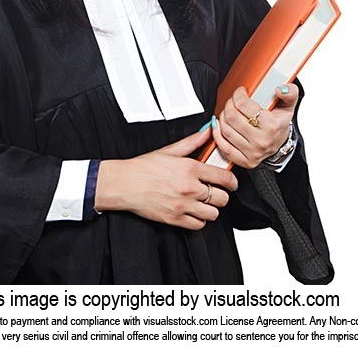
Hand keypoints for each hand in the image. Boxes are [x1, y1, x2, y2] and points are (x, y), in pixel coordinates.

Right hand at [95, 128, 237, 229]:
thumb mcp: (170, 150)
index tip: (231, 183)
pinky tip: (194, 212)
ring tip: (204, 203)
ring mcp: (183, 205)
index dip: (232, 182)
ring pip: (213, 214)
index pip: (225, 178)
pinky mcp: (175, 219)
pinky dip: (199, 220)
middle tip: (215, 192)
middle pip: (222, 198)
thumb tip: (207, 132)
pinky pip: (199, 225)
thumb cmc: (144, 167)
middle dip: (221, 195)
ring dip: (211, 209)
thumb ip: (192, 141)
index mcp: (191, 169)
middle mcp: (190, 188)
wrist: (124, 184)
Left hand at [212, 84, 297, 168]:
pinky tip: (219, 125)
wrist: (279, 145)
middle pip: (232, 117)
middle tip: (233, 102)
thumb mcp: (288, 106)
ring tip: (228, 112)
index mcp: (272, 126)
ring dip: (223, 117)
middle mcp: (262, 141)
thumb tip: (280, 89)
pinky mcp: (245, 161)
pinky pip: (224, 147)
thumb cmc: (280, 124)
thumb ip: (290, 93)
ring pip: (226, 130)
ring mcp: (253, 153)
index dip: (238, 95)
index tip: (240, 92)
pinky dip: (217, 134)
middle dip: (229, 105)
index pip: (243, 105)